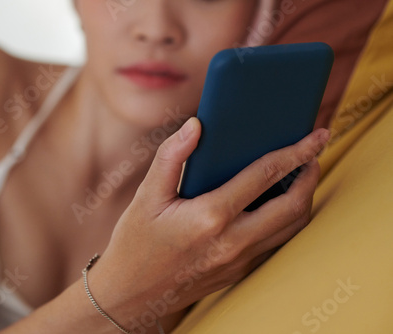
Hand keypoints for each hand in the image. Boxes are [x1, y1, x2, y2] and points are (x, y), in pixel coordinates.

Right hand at [88, 117, 329, 331]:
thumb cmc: (135, 243)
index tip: (315, 136)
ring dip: (303, 199)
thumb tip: (195, 125)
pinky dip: (286, 220)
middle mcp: (232, 242)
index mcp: (210, 217)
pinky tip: (276, 205)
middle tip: (313, 153)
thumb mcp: (146, 196)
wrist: (130, 294)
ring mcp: (238, 261)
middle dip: (310, 175)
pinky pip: (274, 242)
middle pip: (292, 206)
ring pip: (290, 228)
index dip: (295, 152)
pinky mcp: (238, 272)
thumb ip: (171, 157)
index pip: (265, 176)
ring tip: (301, 176)